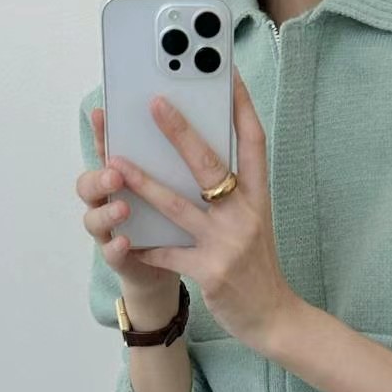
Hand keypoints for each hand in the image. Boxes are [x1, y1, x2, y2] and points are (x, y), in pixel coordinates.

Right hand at [75, 105, 177, 312]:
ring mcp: (112, 231)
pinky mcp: (121, 259)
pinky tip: (127, 242)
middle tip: (117, 163)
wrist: (187, 271)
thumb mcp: (186, 189)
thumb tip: (206, 121)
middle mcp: (112, 200)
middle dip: (102, 171)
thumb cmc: (187, 223)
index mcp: (127, 175)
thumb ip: (185, 162)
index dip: (101, 132)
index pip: (107, 149)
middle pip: (94, 181)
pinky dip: (117, 247)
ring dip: (109, 211)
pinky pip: (112, 253)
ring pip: (96, 218)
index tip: (100, 113)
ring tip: (124, 207)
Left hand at [106, 67, 298, 352]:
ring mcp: (227, 244)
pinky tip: (122, 238)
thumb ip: (234, 194)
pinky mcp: (210, 272)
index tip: (227, 73)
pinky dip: (144, 248)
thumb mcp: (255, 224)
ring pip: (178, 206)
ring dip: (144, 183)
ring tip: (117, 162)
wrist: (275, 318)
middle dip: (180, 132)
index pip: (253, 142)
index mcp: (258, 198)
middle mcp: (245, 215)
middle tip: (154, 103)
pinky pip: (168, 255)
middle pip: (211, 165)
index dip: (241, 106)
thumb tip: (201, 158)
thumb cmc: (259, 268)